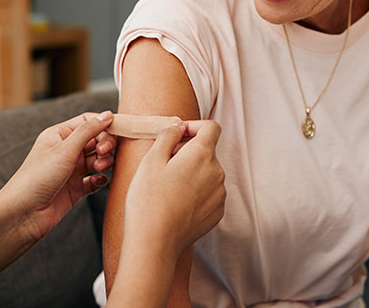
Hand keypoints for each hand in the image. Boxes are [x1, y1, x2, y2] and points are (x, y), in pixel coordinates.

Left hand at [0, 111, 116, 241]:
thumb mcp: (65, 149)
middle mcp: (66, 151)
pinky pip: (96, 180)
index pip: (88, 122)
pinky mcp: (76, 189)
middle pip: (96, 140)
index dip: (104, 125)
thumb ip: (88, 131)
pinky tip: (97, 181)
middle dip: (105, 145)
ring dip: (104, 162)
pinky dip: (100, 180)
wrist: (23, 213)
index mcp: (59, 135)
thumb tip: (108, 114)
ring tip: (99, 168)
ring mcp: (71, 170)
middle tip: (103, 153)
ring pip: (98, 160)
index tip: (118, 130)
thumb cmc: (37, 177)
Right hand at [123, 120, 225, 261]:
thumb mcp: (151, 159)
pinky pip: (209, 192)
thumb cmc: (149, 200)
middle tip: (163, 164)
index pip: (211, 127)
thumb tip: (179, 126)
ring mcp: (219, 195)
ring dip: (192, 172)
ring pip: (208, 172)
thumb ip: (168, 135)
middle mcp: (217, 173)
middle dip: (188, 151)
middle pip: (207, 151)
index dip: (194, 126)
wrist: (155, 243)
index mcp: (202, 155)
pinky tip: (176, 202)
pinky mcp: (217, 213)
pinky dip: (196, 191)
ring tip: (168, 186)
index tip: (177, 135)